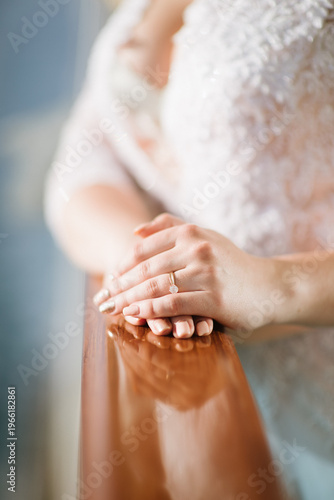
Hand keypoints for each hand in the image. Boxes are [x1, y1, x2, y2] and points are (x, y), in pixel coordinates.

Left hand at [95, 213, 281, 333]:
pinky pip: (173, 304)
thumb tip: (134, 230)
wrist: (269, 286)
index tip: (108, 281)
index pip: (143, 249)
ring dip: (128, 300)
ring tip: (112, 310)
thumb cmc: (231, 263)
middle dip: (118, 286)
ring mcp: (206, 272)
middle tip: (101, 299)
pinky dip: (150, 310)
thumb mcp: (205, 236)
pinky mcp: (214, 298)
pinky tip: (135, 316)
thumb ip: (171, 227)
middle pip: (144, 269)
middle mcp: (197, 248)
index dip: (120, 266)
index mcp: (190, 233)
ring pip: (155, 286)